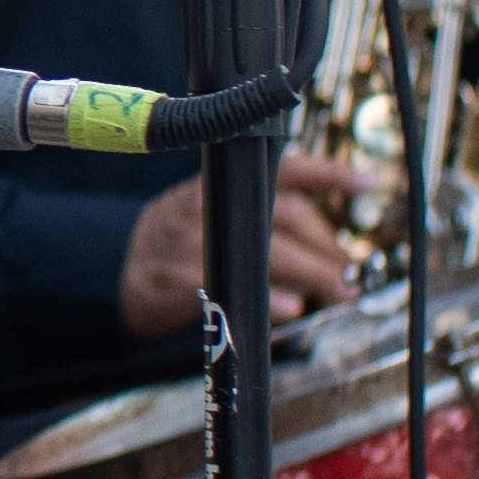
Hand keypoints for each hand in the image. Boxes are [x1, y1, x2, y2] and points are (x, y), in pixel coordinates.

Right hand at [116, 147, 374, 338]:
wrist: (111, 271)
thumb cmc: (175, 242)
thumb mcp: (209, 211)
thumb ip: (259, 216)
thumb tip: (328, 250)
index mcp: (221, 185)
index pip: (281, 170)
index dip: (327, 174)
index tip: (367, 182)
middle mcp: (209, 203)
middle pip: (287, 217)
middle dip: (328, 247)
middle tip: (352, 274)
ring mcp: (192, 237)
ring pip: (269, 251)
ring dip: (312, 273)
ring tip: (339, 291)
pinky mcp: (180, 274)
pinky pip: (234, 283)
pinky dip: (267, 297)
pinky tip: (289, 309)